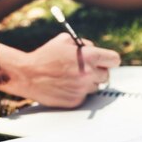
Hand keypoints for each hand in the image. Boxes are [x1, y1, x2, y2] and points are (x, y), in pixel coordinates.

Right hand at [6, 33, 120, 107]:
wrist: (27, 74)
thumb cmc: (45, 56)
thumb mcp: (65, 40)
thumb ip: (84, 44)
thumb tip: (94, 49)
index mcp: (89, 57)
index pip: (114, 60)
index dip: (109, 60)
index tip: (106, 61)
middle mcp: (89, 74)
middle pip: (106, 76)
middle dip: (97, 72)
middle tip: (85, 70)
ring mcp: (82, 89)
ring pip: (95, 87)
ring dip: (88, 83)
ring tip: (71, 77)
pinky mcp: (75, 101)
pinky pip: (84, 96)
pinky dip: (77, 92)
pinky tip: (65, 85)